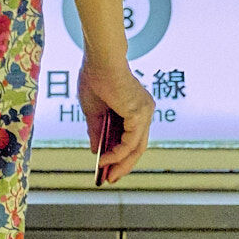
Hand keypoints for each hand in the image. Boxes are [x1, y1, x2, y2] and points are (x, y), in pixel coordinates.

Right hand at [79, 57, 154, 183]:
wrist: (99, 61)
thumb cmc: (95, 78)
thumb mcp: (94, 111)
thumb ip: (97, 131)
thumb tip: (96, 150)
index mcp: (136, 108)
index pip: (133, 137)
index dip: (122, 155)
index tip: (109, 168)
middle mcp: (145, 110)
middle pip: (138, 145)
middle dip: (124, 164)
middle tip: (110, 178)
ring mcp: (144, 112)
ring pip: (136, 146)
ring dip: (120, 163)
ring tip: (106, 175)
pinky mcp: (138, 114)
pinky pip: (129, 142)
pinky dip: (117, 154)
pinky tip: (104, 160)